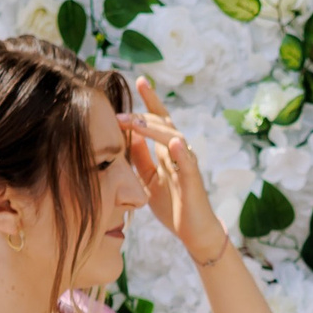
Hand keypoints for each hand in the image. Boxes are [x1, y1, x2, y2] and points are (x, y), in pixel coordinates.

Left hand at [123, 78, 223, 267]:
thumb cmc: (173, 206)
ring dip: (154, 129)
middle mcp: (179, 152)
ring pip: (174, 137)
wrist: (193, 233)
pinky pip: (189, 163)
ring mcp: (188, 164)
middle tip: (119, 113)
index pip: (158, 120)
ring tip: (136, 122)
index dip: (150, 100)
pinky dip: (182, 152)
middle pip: (163, 124)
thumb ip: (140, 158)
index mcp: (167, 151)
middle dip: (143, 115)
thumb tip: (127, 135)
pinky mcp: (194, 181)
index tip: (140, 80)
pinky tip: (174, 142)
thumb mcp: (148, 179)